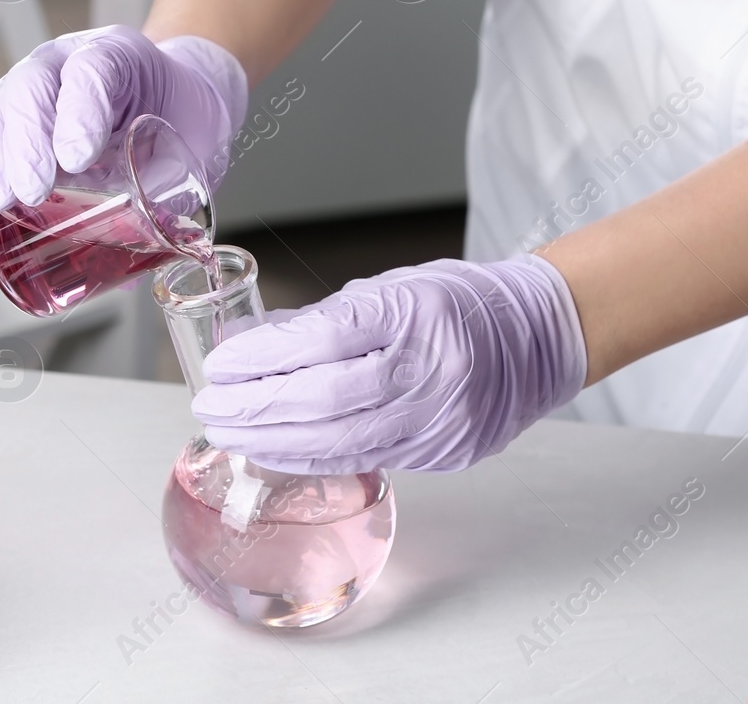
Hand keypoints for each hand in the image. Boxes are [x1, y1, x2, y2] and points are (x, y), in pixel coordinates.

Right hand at [0, 25, 247, 209]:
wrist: (178, 98)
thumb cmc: (184, 118)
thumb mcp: (196, 142)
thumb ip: (174, 185)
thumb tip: (146, 241)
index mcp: (120, 56)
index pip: (92, 71)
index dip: (80, 111)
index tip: (78, 159)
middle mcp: (68, 60)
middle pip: (32, 84)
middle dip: (28, 141)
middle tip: (34, 190)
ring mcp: (37, 85)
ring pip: (1, 104)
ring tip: (4, 198)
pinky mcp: (17, 116)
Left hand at [191, 255, 586, 472]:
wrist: (536, 336)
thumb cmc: (458, 303)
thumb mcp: (389, 288)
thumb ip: (319, 320)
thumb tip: (246, 343)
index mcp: (414, 312)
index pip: (322, 339)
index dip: (262, 357)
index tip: (220, 365)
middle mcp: (430, 368)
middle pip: (324, 399)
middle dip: (256, 409)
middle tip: (210, 408)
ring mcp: (440, 417)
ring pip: (340, 442)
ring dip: (274, 442)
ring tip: (231, 434)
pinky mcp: (444, 451)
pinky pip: (366, 459)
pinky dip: (314, 457)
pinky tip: (278, 450)